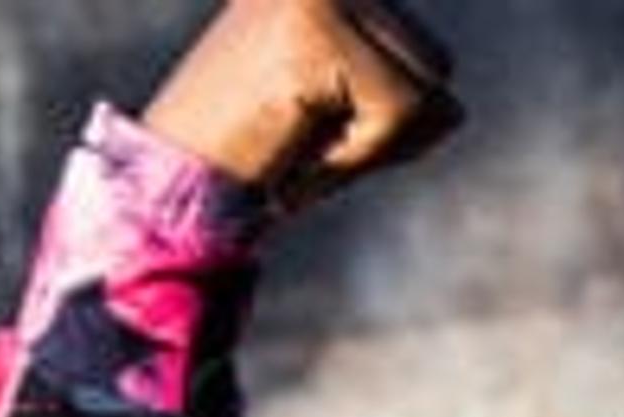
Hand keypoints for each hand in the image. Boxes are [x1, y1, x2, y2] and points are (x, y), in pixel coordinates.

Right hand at [139, 0, 461, 208]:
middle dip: (392, 128)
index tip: (322, 129)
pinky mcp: (313, 28)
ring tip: (303, 138)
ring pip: (427, 89)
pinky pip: (398, 110)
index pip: (427, 56)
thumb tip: (454, 109)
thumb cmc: (258, 151)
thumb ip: (399, 90)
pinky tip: (301, 150)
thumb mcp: (343, 107)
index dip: (393, 118)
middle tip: (310, 140)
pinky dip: (361, 153)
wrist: (169, 183)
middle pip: (437, 68)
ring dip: (377, 142)